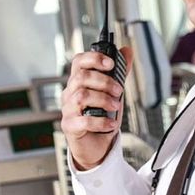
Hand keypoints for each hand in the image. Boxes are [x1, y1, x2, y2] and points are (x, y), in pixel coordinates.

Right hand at [61, 46, 132, 170]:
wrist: (96, 145)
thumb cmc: (102, 116)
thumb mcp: (113, 91)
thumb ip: (119, 72)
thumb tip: (126, 50)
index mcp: (79, 81)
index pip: (79, 61)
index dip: (94, 58)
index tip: (111, 64)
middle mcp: (70, 93)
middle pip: (82, 77)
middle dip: (104, 82)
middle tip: (118, 91)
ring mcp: (68, 110)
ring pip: (81, 96)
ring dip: (103, 100)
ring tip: (115, 106)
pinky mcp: (70, 127)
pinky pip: (83, 121)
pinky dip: (101, 122)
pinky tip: (111, 124)